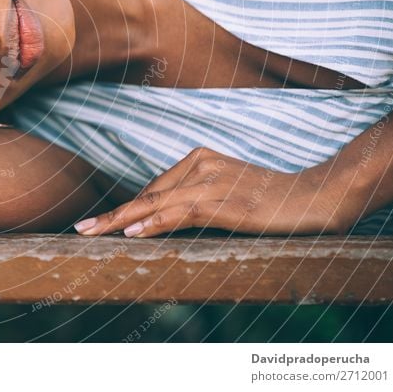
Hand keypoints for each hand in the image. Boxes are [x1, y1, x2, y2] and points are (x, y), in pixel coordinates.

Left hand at [74, 147, 346, 237]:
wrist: (313, 197)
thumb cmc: (271, 197)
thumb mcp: (227, 193)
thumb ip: (195, 199)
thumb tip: (161, 218)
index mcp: (197, 158)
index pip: (152, 189)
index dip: (124, 209)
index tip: (99, 223)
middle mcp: (198, 164)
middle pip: (146, 195)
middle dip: (111, 215)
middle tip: (79, 229)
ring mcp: (209, 181)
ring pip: (154, 204)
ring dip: (120, 222)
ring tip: (91, 234)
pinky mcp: (221, 201)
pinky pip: (179, 213)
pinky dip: (154, 224)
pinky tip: (132, 233)